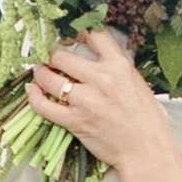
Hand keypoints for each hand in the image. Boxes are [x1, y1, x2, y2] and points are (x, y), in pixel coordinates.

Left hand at [28, 31, 171, 171]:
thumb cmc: (148, 121)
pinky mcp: (75, 120)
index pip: (93, 34)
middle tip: (50, 59)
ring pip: (49, 78)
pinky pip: (44, 106)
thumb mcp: (138, 83)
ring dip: (40, 74)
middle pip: (61, 55)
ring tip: (41, 74)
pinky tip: (33, 92)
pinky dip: (34, 97)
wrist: (146, 151)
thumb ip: (117, 69)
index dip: (77, 31)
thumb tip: (100, 58)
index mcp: (119, 66)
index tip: (71, 35)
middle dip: (52, 55)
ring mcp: (86, 100)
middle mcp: (101, 79)